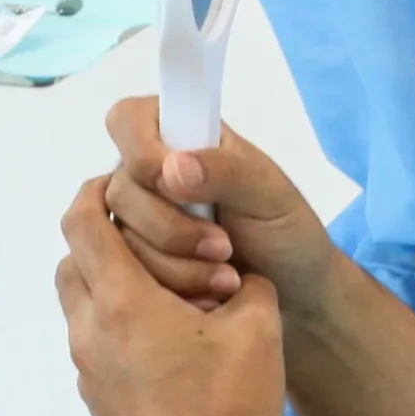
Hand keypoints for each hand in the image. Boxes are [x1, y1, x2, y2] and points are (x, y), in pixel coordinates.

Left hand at [56, 176, 284, 415]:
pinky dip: (123, 321)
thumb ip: (248, 285)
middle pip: (75, 257)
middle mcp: (91, 331)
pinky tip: (175, 340)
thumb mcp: (259, 331)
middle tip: (166, 237)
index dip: (102, 189)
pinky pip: (97, 339)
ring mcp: (89, 369)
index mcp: (122, 303)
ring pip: (82, 300)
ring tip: (176, 291)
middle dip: (113, 233)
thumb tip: (239, 279)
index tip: (134, 183)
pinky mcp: (98, 399)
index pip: (84, 220)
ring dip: (117, 279)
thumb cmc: (226, 413)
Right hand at [102, 101, 341, 311]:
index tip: (174, 184)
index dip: (141, 151)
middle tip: (223, 246)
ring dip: (174, 264)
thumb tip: (171, 167)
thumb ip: (224, 171)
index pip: (128, 119)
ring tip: (225, 277)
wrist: (296, 293)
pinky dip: (168, 288)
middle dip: (170, 227)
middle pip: (120, 189)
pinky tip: (206, 296)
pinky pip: (125, 276)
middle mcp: (151, 175)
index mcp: (181, 136)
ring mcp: (140, 222)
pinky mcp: (137, 266)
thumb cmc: (284, 231)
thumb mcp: (268, 194)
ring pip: (119, 238)